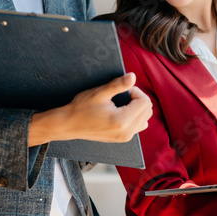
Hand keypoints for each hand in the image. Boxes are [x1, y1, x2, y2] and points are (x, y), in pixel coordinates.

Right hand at [29, 73, 151, 145]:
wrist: (69, 125)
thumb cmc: (81, 108)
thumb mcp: (99, 93)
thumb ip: (118, 85)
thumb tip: (133, 76)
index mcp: (122, 121)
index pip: (145, 102)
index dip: (136, 92)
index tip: (124, 90)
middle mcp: (126, 132)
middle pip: (147, 110)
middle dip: (138, 99)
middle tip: (122, 96)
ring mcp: (125, 137)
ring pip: (145, 119)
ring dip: (138, 108)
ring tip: (121, 104)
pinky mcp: (122, 139)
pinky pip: (138, 126)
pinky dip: (135, 117)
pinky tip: (121, 112)